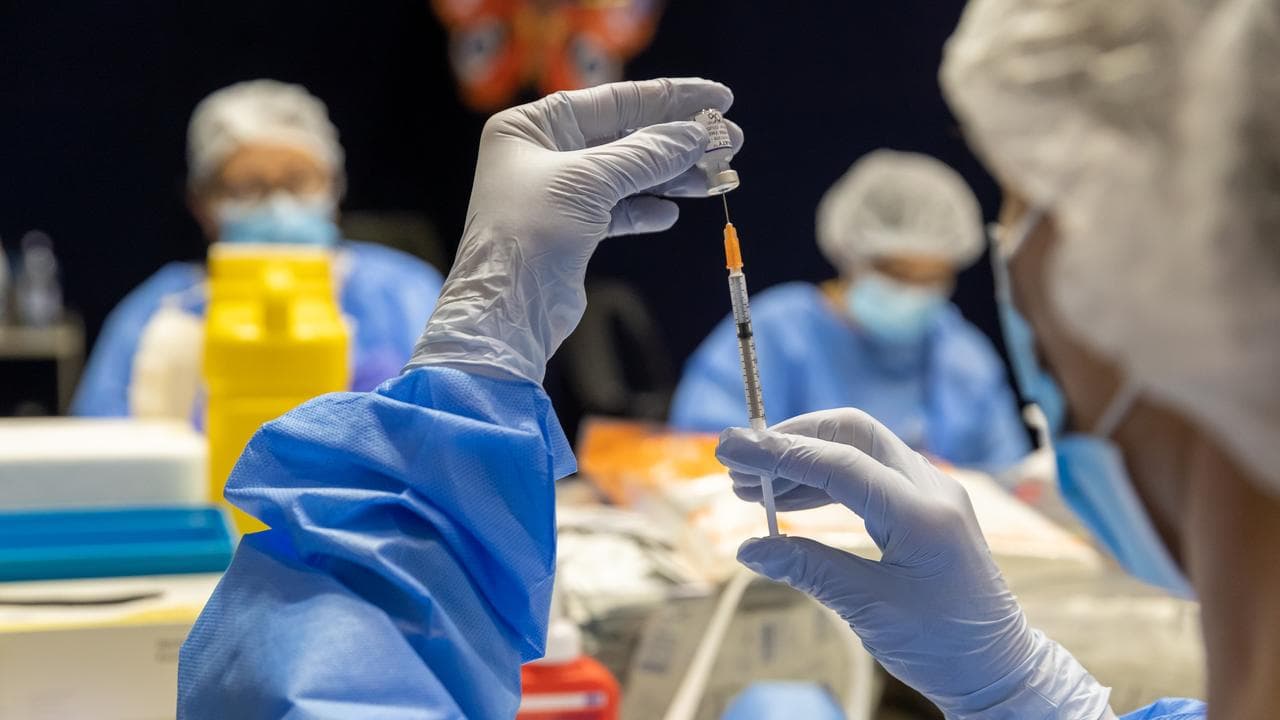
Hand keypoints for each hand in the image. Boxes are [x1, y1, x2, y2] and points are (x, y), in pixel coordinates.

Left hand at [410, 78, 740, 382]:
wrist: (507, 313)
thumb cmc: (531, 235)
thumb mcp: (590, 182)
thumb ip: (646, 154)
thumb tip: (696, 135)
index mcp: (532, 126)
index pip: (613, 100)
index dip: (669, 98)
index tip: (719, 97)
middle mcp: (542, 153)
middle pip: (625, 136)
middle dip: (678, 141)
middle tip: (731, 142)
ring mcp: (557, 192)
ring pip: (627, 175)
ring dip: (672, 176)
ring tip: (717, 178)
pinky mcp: (570, 230)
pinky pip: (618, 209)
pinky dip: (646, 210)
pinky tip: (670, 215)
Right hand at [717, 408, 1111, 718]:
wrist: (998, 667)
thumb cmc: (943, 646)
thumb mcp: (870, 610)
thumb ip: (809, 569)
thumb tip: (751, 547)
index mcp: (924, 515)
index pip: (840, 463)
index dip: (779, 453)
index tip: (730, 448)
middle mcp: (932, 489)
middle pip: (852, 433)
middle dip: (792, 439)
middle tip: (739, 460)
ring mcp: (932, 492)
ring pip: (859, 449)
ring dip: (804, 461)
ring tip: (752, 487)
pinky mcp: (925, 504)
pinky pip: (869, 474)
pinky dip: (825, 480)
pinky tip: (789, 502)